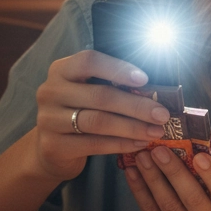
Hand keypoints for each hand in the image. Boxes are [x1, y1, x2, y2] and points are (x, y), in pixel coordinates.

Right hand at [32, 50, 169, 181]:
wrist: (50, 149)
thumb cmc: (79, 113)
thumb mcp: (88, 93)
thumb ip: (111, 86)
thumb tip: (154, 90)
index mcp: (61, 70)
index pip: (89, 61)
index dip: (118, 68)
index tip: (145, 79)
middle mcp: (51, 91)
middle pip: (100, 95)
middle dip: (136, 105)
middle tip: (162, 114)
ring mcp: (49, 119)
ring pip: (98, 121)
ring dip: (132, 127)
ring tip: (156, 131)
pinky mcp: (54, 146)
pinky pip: (94, 144)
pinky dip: (121, 144)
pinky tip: (139, 143)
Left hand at [124, 148, 210, 210]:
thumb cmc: (202, 204)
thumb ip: (202, 173)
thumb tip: (180, 140)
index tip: (199, 156)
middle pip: (192, 197)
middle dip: (174, 171)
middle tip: (158, 150)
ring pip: (168, 203)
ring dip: (153, 177)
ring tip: (142, 157)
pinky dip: (139, 189)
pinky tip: (132, 172)